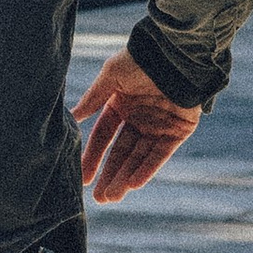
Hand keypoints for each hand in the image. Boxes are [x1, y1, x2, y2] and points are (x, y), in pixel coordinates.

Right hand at [72, 48, 201, 203]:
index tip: (84, 178)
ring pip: (139, 158)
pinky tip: (133, 184)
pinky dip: (147, 169)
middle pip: (121, 153)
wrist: (175, 53)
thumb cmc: (141, 58)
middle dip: (110, 175)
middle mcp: (140, 118)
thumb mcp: (111, 76)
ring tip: (112, 197)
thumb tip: (73, 117)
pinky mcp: (179, 130)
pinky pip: (160, 154)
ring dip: (126, 177)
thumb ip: (94, 98)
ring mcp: (159, 126)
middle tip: (99, 199)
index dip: (93, 157)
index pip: (104, 137)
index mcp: (121, 105)